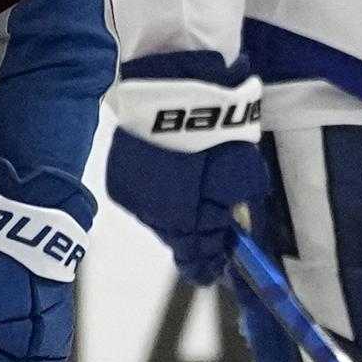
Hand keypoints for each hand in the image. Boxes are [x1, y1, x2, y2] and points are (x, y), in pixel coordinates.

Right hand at [106, 57, 271, 286]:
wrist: (176, 90)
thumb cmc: (216, 133)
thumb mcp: (242, 176)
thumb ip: (238, 211)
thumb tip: (241, 233)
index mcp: (182, 220)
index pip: (194, 258)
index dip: (207, 266)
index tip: (216, 271)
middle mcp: (152, 215)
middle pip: (175, 239)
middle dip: (194, 238)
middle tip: (212, 236)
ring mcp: (131, 197)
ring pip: (157, 218)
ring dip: (175, 215)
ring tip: (192, 200)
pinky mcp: (119, 178)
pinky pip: (143, 198)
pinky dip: (158, 195)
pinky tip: (172, 181)